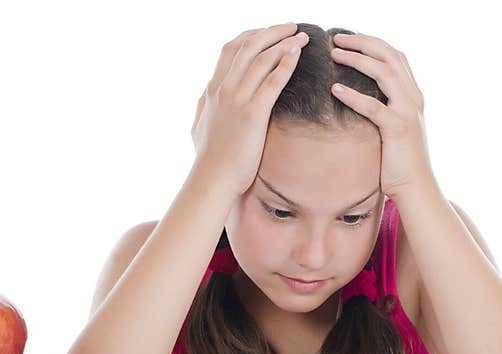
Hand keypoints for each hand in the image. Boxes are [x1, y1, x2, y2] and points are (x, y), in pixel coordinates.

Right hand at [190, 23, 308, 196]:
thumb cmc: (208, 159)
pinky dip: (286, 63)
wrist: (212, 179)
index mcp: (212, 90)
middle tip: (290, 26)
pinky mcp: (252, 114)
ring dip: (284, 43)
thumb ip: (204, 107)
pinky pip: (272, 81)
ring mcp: (237, 100)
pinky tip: (298, 54)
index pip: (231, 50)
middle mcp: (223, 89)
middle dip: (271, 31)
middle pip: (248, 46)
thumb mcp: (199, 126)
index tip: (267, 33)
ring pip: (262, 59)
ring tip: (301, 36)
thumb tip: (205, 97)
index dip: (251, 36)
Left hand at [329, 33, 435, 199]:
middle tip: (336, 38)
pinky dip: (353, 95)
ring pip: (384, 73)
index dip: (373, 43)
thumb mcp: (394, 129)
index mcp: (412, 95)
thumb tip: (361, 99)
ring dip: (357, 59)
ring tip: (334, 54)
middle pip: (389, 56)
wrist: (416, 187)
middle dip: (362, 42)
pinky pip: (373, 106)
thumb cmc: (400, 162)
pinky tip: (334, 89)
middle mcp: (413, 98)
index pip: (395, 56)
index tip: (350, 38)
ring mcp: (407, 112)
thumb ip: (385, 109)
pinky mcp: (398, 129)